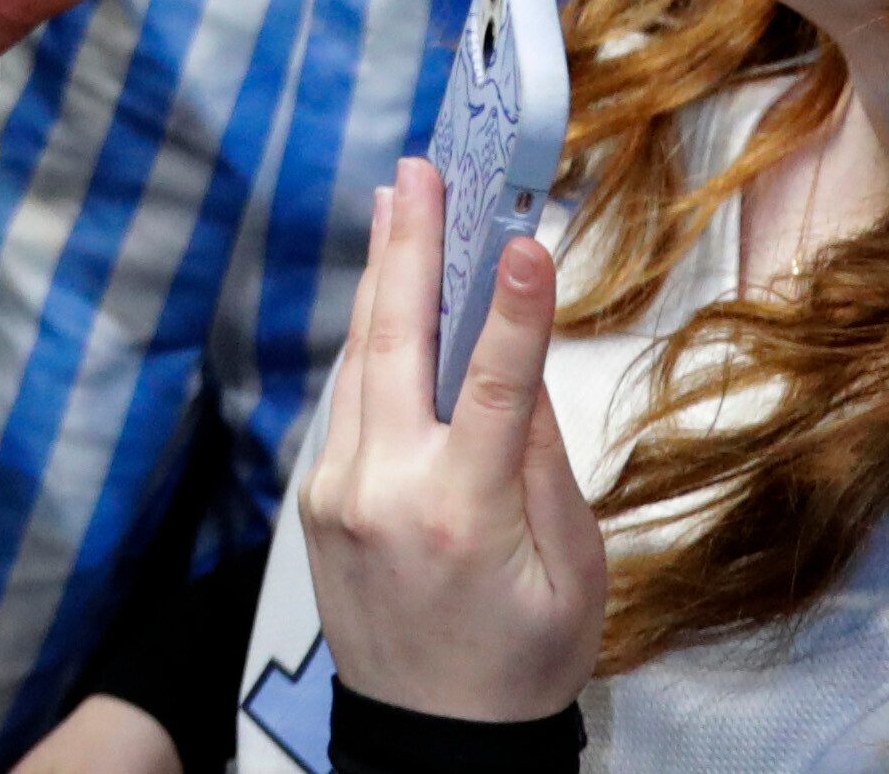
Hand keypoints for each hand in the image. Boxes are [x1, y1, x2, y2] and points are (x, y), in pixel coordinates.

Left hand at [297, 158, 604, 720]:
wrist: (432, 740)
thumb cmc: (524, 660)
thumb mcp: (571, 574)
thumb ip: (544, 466)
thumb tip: (522, 365)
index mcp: (463, 513)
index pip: (494, 389)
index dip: (514, 311)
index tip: (524, 240)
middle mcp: (386, 489)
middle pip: (399, 344)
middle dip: (412, 249)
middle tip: (422, 172)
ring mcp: (338, 489)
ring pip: (362, 361)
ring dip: (382, 277)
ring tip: (398, 201)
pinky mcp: (317, 495)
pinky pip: (349, 401)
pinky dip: (370, 340)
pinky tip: (385, 291)